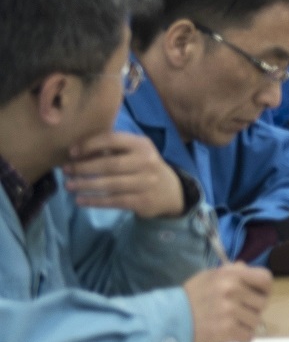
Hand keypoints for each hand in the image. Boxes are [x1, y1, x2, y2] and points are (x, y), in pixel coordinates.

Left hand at [57, 130, 186, 218]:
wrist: (170, 191)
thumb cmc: (143, 167)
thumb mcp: (134, 152)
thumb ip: (111, 149)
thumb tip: (77, 151)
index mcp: (142, 145)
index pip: (113, 139)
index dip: (90, 145)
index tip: (72, 152)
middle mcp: (146, 162)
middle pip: (110, 164)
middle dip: (83, 168)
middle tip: (65, 170)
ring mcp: (146, 182)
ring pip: (110, 184)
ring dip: (86, 185)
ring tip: (69, 185)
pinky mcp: (143, 201)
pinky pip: (114, 201)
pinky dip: (95, 201)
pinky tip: (80, 201)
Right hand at [183, 263, 270, 341]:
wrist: (168, 321)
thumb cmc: (189, 298)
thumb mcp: (208, 277)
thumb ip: (229, 272)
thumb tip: (245, 267)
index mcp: (230, 275)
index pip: (265, 278)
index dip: (264, 289)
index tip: (257, 296)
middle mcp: (232, 290)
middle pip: (262, 303)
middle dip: (253, 310)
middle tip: (238, 314)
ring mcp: (230, 311)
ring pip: (256, 321)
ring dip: (246, 325)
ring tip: (230, 324)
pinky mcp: (227, 330)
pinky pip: (248, 336)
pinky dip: (242, 339)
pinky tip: (232, 336)